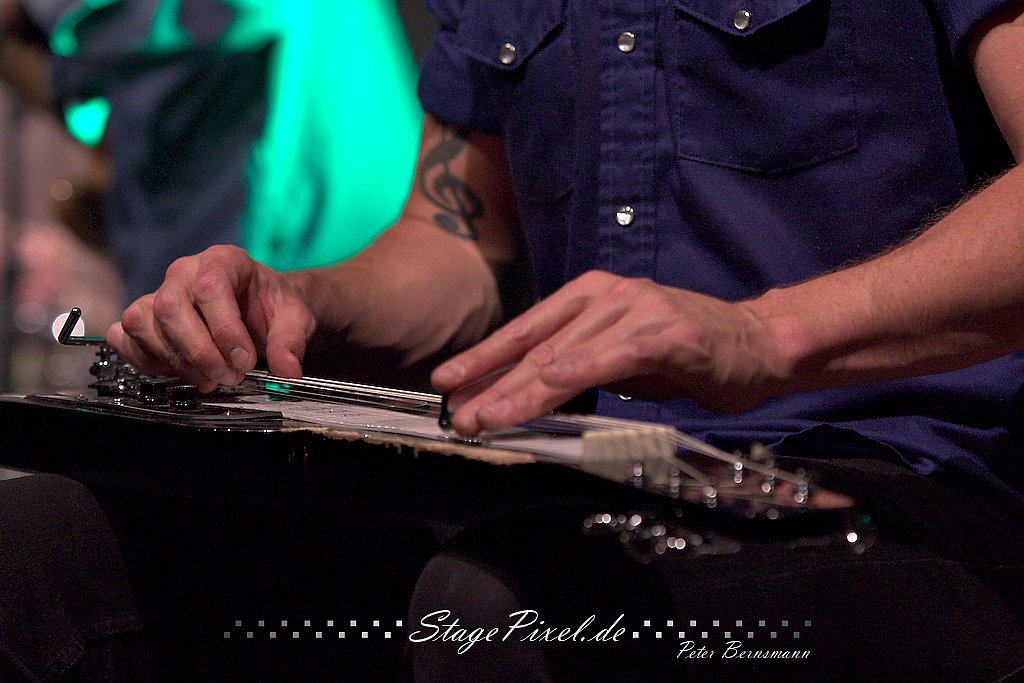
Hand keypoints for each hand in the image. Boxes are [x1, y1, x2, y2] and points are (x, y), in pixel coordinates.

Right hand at [107, 245, 315, 391]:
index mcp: (223, 261)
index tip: (245, 362)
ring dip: (176, 360)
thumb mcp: (295, 319)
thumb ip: (291, 342)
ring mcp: (158, 293)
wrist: (260, 312)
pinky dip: (145, 360)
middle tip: (228, 377)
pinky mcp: (144, 318)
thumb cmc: (272, 309)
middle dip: (199, 352)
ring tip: (210, 380)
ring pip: (143, 323)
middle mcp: (184, 272)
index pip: (210, 287)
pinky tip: (180, 372)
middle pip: (170, 307)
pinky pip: (124, 337)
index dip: (225, 330)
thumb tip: (287, 372)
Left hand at [431, 271, 791, 435]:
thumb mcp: (620, 359)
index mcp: (590, 297)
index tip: (448, 382)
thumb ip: (578, 367)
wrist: (757, 343)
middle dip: (491, 382)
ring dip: (523, 389)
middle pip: (537, 344)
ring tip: (487, 418)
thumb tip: (526, 392)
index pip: (527, 330)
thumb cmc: (686, 353)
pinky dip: (579, 372)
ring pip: (566, 353)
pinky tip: (549, 388)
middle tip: (456, 414)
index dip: (485, 358)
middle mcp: (607, 295)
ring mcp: (636, 308)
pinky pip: (612, 354)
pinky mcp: (665, 330)